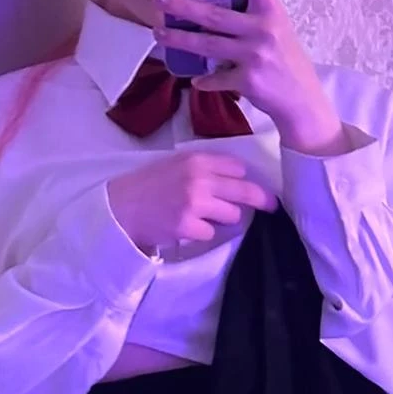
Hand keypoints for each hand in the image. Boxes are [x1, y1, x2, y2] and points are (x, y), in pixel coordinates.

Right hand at [106, 150, 278, 255]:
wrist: (120, 208)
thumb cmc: (146, 186)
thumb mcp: (174, 165)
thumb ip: (203, 169)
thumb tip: (236, 179)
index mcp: (197, 160)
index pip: (238, 168)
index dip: (245, 179)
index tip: (252, 187)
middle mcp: (200, 179)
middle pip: (246, 190)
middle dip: (262, 200)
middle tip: (272, 206)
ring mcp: (196, 203)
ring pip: (232, 215)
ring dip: (223, 219)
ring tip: (202, 217)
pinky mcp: (189, 226)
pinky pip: (211, 233)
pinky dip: (201, 233)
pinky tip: (185, 228)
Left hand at [152, 0, 345, 152]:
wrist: (303, 101)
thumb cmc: (287, 61)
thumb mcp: (277, 29)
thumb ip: (253, 15)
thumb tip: (217, 2)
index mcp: (271, 10)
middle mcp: (263, 29)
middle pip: (213, 15)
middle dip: (182, 7)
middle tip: (159, 1)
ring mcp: (255, 55)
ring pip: (207, 45)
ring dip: (179, 40)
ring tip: (160, 34)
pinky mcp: (248, 80)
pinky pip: (217, 78)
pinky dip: (205, 81)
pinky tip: (196, 80)